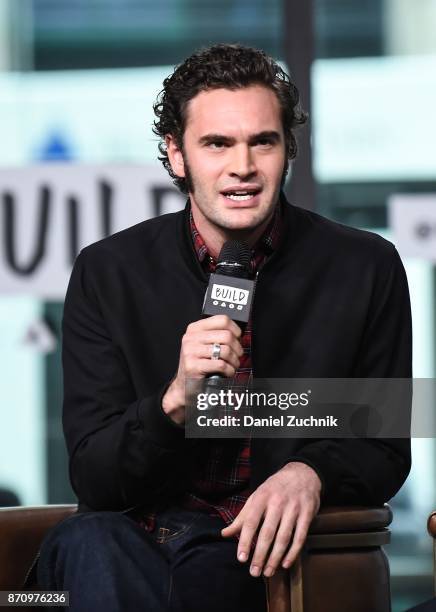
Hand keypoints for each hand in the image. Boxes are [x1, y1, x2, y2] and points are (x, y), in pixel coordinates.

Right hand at [162, 315, 242, 423]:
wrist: (183, 386)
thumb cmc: (198, 364)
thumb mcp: (204, 345)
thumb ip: (216, 336)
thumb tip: (238, 333)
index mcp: (194, 329)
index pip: (222, 320)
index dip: (235, 329)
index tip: (238, 338)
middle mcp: (190, 338)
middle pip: (226, 336)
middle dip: (237, 348)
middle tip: (237, 355)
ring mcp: (190, 352)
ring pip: (225, 350)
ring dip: (234, 361)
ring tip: (233, 365)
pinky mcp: (193, 366)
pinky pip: (221, 365)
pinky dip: (229, 370)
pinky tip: (227, 373)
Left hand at [221, 462, 320, 576]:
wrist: (302, 474)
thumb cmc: (274, 489)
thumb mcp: (256, 497)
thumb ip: (242, 517)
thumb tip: (224, 534)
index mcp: (261, 498)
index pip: (251, 522)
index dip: (245, 541)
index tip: (241, 558)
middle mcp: (277, 503)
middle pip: (267, 533)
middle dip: (260, 555)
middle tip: (254, 572)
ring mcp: (293, 509)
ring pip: (283, 538)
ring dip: (275, 558)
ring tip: (268, 572)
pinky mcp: (307, 514)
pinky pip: (300, 537)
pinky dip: (293, 553)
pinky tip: (285, 564)